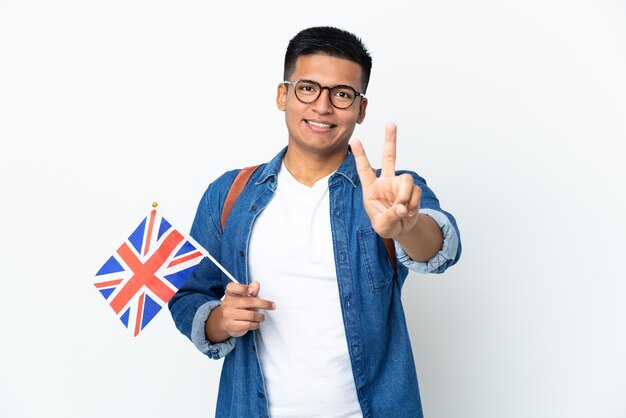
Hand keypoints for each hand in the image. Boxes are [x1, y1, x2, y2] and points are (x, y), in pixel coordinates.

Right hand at [211, 281, 275, 339]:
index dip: (242, 288)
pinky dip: (255, 324)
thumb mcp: (244, 298)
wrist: (226, 323)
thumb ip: (251, 291)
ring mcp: (228, 314)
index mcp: (230, 293)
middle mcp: (227, 303)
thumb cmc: (237, 308)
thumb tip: (256, 284)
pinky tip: (256, 323)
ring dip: (260, 317)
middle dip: (264, 304)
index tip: (251, 290)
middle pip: (249, 301)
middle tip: (272, 306)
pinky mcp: (230, 325)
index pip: (233, 287)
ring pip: (250, 315)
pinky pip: (248, 324)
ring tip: (261, 317)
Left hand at [350, 122, 421, 238]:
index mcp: (371, 187)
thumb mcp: (382, 226)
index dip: (360, 155)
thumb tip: (402, 207)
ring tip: (402, 210)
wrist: (401, 228)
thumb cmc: (385, 224)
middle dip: (390, 140)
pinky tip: (408, 212)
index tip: (355, 141)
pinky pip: (416, 192)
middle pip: (389, 157)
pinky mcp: (412, 189)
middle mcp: (386, 181)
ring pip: (407, 180)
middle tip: (391, 124)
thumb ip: (390, 217)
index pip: (364, 169)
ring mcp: (399, 184)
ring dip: (406, 196)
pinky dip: (413, 204)